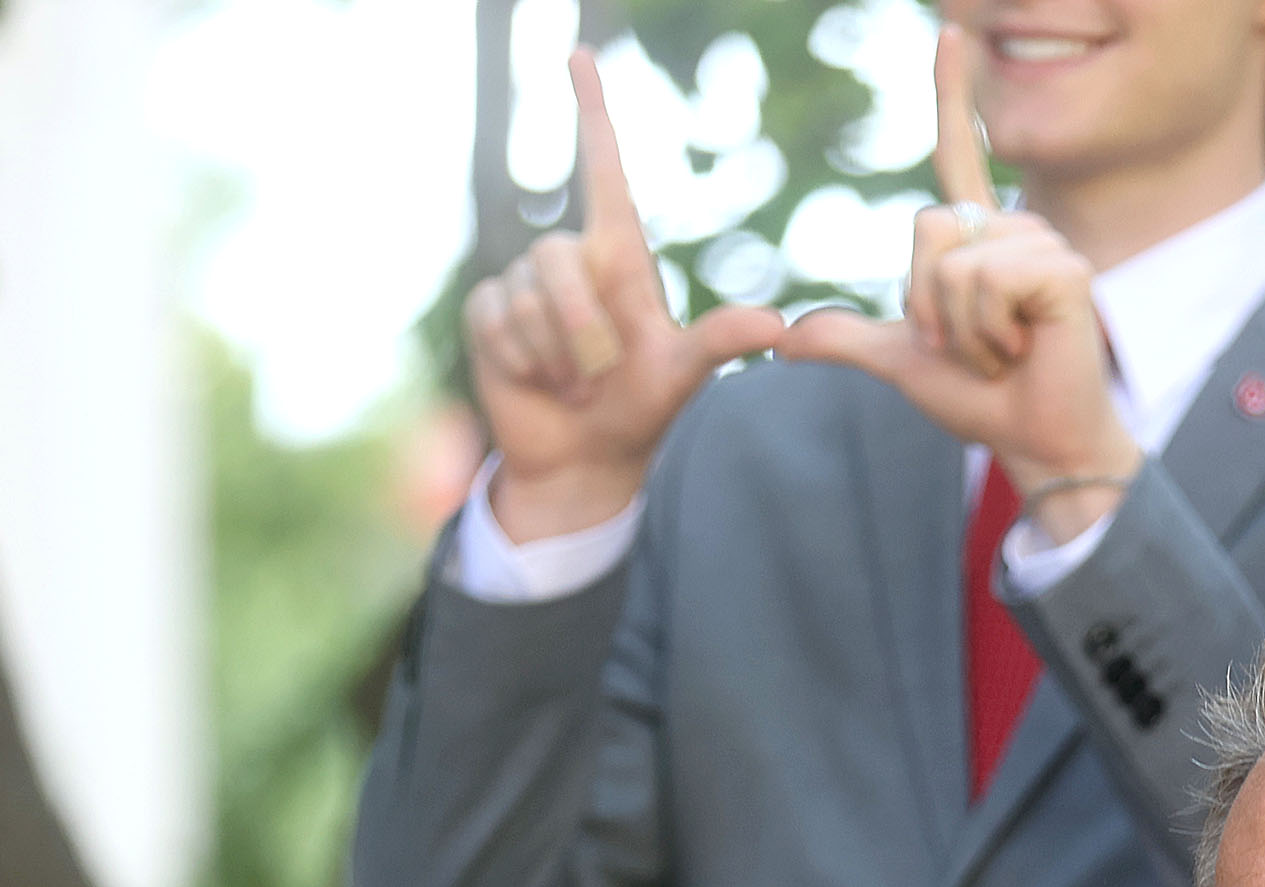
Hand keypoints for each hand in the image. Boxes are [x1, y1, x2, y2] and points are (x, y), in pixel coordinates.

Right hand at [464, 50, 784, 542]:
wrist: (586, 456)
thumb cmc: (640, 408)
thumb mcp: (684, 375)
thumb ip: (720, 342)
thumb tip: (777, 326)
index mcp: (620, 256)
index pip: (603, 168)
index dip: (593, 112)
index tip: (581, 53)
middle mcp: (570, 257)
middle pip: (559, 257)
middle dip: (583, 326)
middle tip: (599, 375)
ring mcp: (524, 283)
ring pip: (528, 295)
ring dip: (556, 352)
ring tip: (574, 381)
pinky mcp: (488, 311)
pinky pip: (497, 320)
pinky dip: (523, 361)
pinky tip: (538, 380)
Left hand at [781, 27, 1140, 543]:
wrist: (1035, 443)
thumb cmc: (985, 400)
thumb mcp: (903, 363)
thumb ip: (849, 340)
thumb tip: (785, 343)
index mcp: (978, 239)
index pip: (958, 152)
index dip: (951, 92)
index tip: (949, 30)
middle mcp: (1012, 229)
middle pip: (927, 228)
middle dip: (925, 305)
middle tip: (969, 345)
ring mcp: (1043, 246)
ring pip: (952, 260)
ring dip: (958, 327)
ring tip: (1001, 351)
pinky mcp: (1064, 272)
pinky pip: (985, 281)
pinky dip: (987, 331)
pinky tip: (1023, 349)